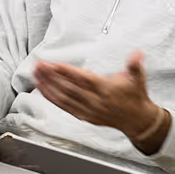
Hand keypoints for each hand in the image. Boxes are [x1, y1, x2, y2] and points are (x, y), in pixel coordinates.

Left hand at [35, 51, 168, 150]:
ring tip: (36, 75)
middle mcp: (95, 101)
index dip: (65, 71)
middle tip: (38, 65)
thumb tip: (137, 53)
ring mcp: (88, 110)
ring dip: (48, 86)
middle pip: (68, 88)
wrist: (137, 120)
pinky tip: (43, 90)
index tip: (51, 64)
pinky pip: (64, 107)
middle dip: (51, 76)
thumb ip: (134, 64)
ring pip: (63, 98)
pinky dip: (52, 98)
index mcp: (106, 89)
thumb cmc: (135, 96)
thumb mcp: (138, 78)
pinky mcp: (84, 116)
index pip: (81, 79)